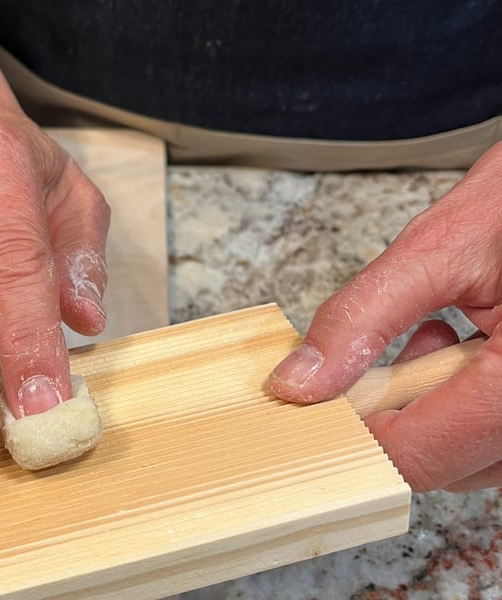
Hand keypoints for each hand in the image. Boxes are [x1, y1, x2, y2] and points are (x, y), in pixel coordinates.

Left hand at [270, 141, 501, 491]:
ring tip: (433, 338)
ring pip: (477, 458)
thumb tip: (302, 380)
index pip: (424, 453)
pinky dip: (466, 403)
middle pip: (451, 466)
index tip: (326, 405)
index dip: (360, 435)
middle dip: (399, 415)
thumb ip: (364, 316)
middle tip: (377, 360)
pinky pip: (498, 432)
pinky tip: (459, 348)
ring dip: (434, 411)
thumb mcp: (439, 246)